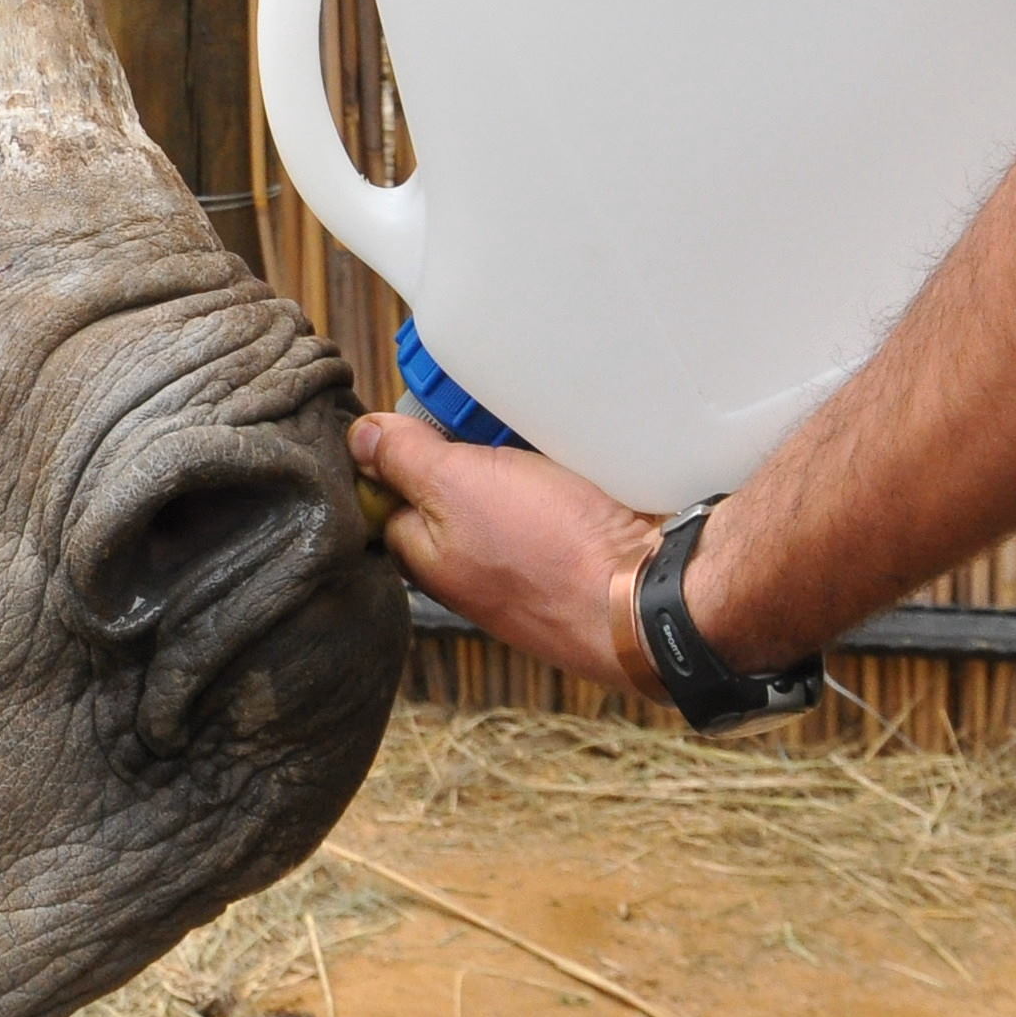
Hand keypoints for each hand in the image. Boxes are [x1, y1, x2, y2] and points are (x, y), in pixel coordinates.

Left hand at [349, 411, 660, 694]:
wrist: (655, 600)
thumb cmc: (553, 552)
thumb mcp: (457, 485)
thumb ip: (404, 460)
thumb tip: (359, 441)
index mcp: (426, 559)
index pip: (387, 492)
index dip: (401, 448)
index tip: (426, 416)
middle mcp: (470, 572)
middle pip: (450, 488)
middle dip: (467, 447)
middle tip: (491, 422)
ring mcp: (525, 570)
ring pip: (506, 494)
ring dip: (518, 458)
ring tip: (537, 437)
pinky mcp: (575, 561)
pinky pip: (554, 507)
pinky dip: (561, 478)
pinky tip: (575, 463)